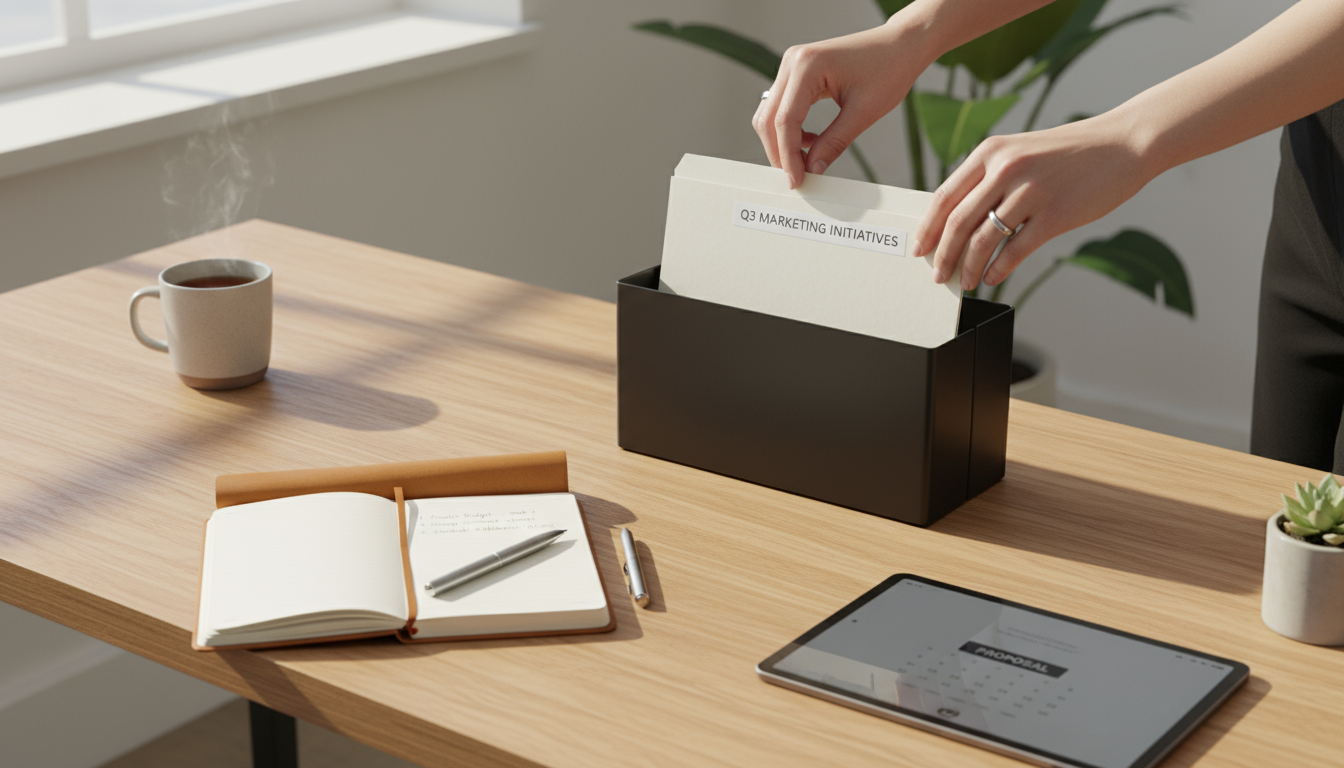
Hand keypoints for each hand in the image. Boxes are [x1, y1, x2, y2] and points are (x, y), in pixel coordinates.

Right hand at [753, 20, 928, 188]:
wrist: (902, 45)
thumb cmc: (889, 68)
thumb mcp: (863, 112)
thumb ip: (833, 143)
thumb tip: (812, 170)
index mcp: (807, 66)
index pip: (785, 120)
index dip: (788, 156)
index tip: (797, 181)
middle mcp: (793, 61)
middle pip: (769, 118)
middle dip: (780, 151)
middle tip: (798, 177)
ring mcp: (793, 65)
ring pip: (771, 114)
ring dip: (783, 141)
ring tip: (806, 160)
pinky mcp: (798, 72)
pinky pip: (783, 106)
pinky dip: (791, 129)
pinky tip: (811, 141)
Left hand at [913, 113, 1150, 289]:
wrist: (1123, 144)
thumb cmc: (1070, 153)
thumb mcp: (1020, 152)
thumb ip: (989, 179)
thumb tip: (958, 219)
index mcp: (991, 152)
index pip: (944, 196)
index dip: (927, 228)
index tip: (919, 250)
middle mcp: (1006, 169)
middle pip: (958, 222)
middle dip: (942, 256)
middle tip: (937, 275)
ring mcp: (1030, 192)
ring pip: (982, 240)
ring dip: (968, 267)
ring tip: (965, 281)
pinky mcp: (1055, 214)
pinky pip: (1015, 250)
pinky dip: (998, 269)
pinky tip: (991, 277)